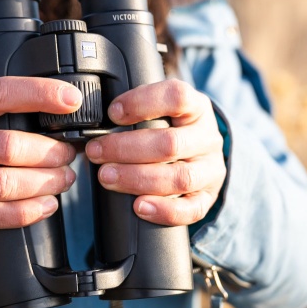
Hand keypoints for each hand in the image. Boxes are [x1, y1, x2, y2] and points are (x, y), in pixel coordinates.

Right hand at [0, 77, 81, 229]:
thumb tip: (53, 105)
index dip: (38, 94)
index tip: (69, 100)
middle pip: (6, 147)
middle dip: (48, 152)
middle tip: (67, 154)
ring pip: (2, 185)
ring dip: (44, 183)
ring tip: (62, 179)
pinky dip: (26, 212)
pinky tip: (46, 204)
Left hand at [85, 79, 225, 226]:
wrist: (201, 157)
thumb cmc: (173, 131)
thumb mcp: (164, 112)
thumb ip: (139, 112)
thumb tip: (96, 119)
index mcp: (197, 108)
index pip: (177, 97)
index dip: (142, 103)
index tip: (113, 113)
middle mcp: (208, 138)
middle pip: (171, 143)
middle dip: (126, 148)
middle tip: (96, 151)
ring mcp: (210, 170)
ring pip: (179, 177)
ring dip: (137, 178)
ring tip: (107, 177)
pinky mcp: (207, 198)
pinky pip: (191, 209)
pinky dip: (163, 210)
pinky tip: (139, 206)